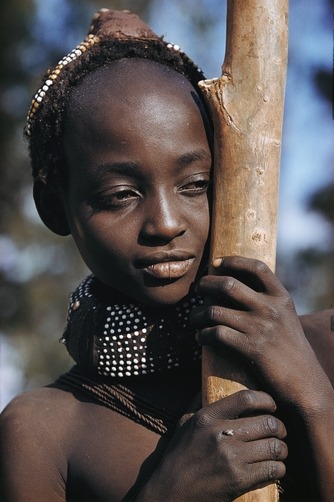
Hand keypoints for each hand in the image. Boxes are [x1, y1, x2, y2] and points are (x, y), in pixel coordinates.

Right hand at [138, 390, 286, 501]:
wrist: (170, 493)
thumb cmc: (178, 457)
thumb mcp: (184, 424)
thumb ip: (197, 402)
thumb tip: (208, 383)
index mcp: (208, 417)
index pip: (246, 398)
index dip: (266, 399)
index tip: (272, 405)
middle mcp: (220, 434)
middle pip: (267, 423)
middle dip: (279, 427)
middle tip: (279, 432)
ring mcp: (231, 458)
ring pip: (274, 447)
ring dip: (281, 449)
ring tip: (278, 451)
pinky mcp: (239, 480)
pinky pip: (273, 469)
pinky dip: (278, 469)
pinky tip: (273, 468)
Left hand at [191, 256, 323, 405]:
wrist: (305, 384)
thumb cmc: (291, 351)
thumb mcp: (286, 319)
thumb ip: (268, 302)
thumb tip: (238, 287)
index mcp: (282, 298)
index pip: (257, 267)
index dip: (233, 261)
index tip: (216, 262)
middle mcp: (271, 308)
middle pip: (228, 284)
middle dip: (206, 284)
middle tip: (197, 289)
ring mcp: (260, 328)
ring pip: (215, 310)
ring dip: (198, 314)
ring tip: (194, 319)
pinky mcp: (250, 349)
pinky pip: (216, 334)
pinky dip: (203, 335)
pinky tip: (201, 337)